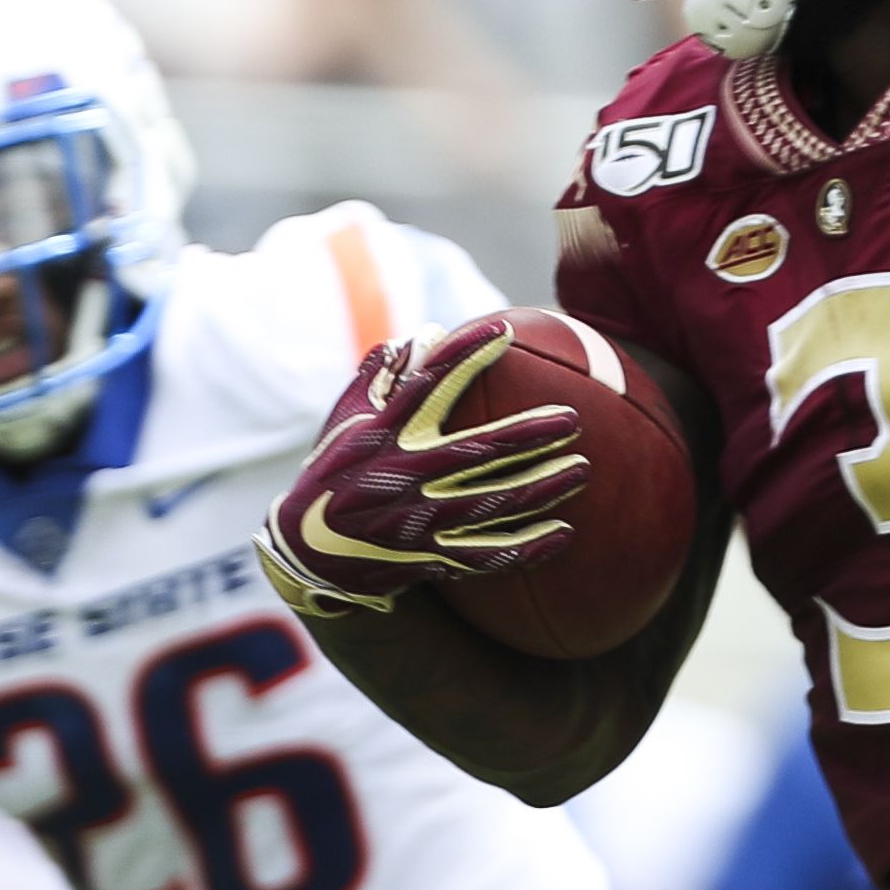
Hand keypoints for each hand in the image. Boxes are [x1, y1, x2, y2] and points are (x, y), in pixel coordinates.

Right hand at [255, 317, 587, 620]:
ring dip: (540, 488)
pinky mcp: (428, 558)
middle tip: (572, 419)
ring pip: (491, 505)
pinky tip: (564, 535)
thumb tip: (426, 332)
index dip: (464, 357)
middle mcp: (403, 475)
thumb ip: (381, 374)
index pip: (427, 386)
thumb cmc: (335, 470)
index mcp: (384, 435)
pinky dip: (526, 548)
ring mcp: (417, 520)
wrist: (306, 551)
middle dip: (527, 435)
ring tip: (583, 469)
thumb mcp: (345, 419)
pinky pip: (485, 556)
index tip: (502, 331)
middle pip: (476, 452)